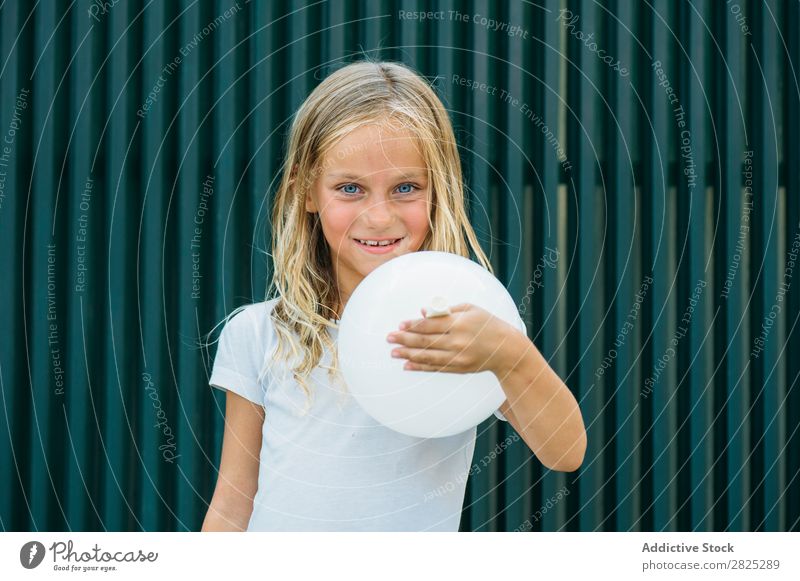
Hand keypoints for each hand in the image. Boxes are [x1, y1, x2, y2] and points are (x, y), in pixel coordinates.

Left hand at [385, 303, 521, 373]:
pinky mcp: (459, 368)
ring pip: (427, 356)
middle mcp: (457, 340)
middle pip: (425, 340)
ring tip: (393, 352)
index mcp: (460, 322)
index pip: (430, 324)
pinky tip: (407, 365)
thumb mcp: (471, 309)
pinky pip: (435, 367)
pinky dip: (420, 366)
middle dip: (404, 339)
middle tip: (389, 338)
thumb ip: (446, 310)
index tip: (399, 325)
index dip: (412, 324)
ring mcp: (458, 356)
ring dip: (408, 354)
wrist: (507, 349)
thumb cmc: (488, 324)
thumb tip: (422, 312)